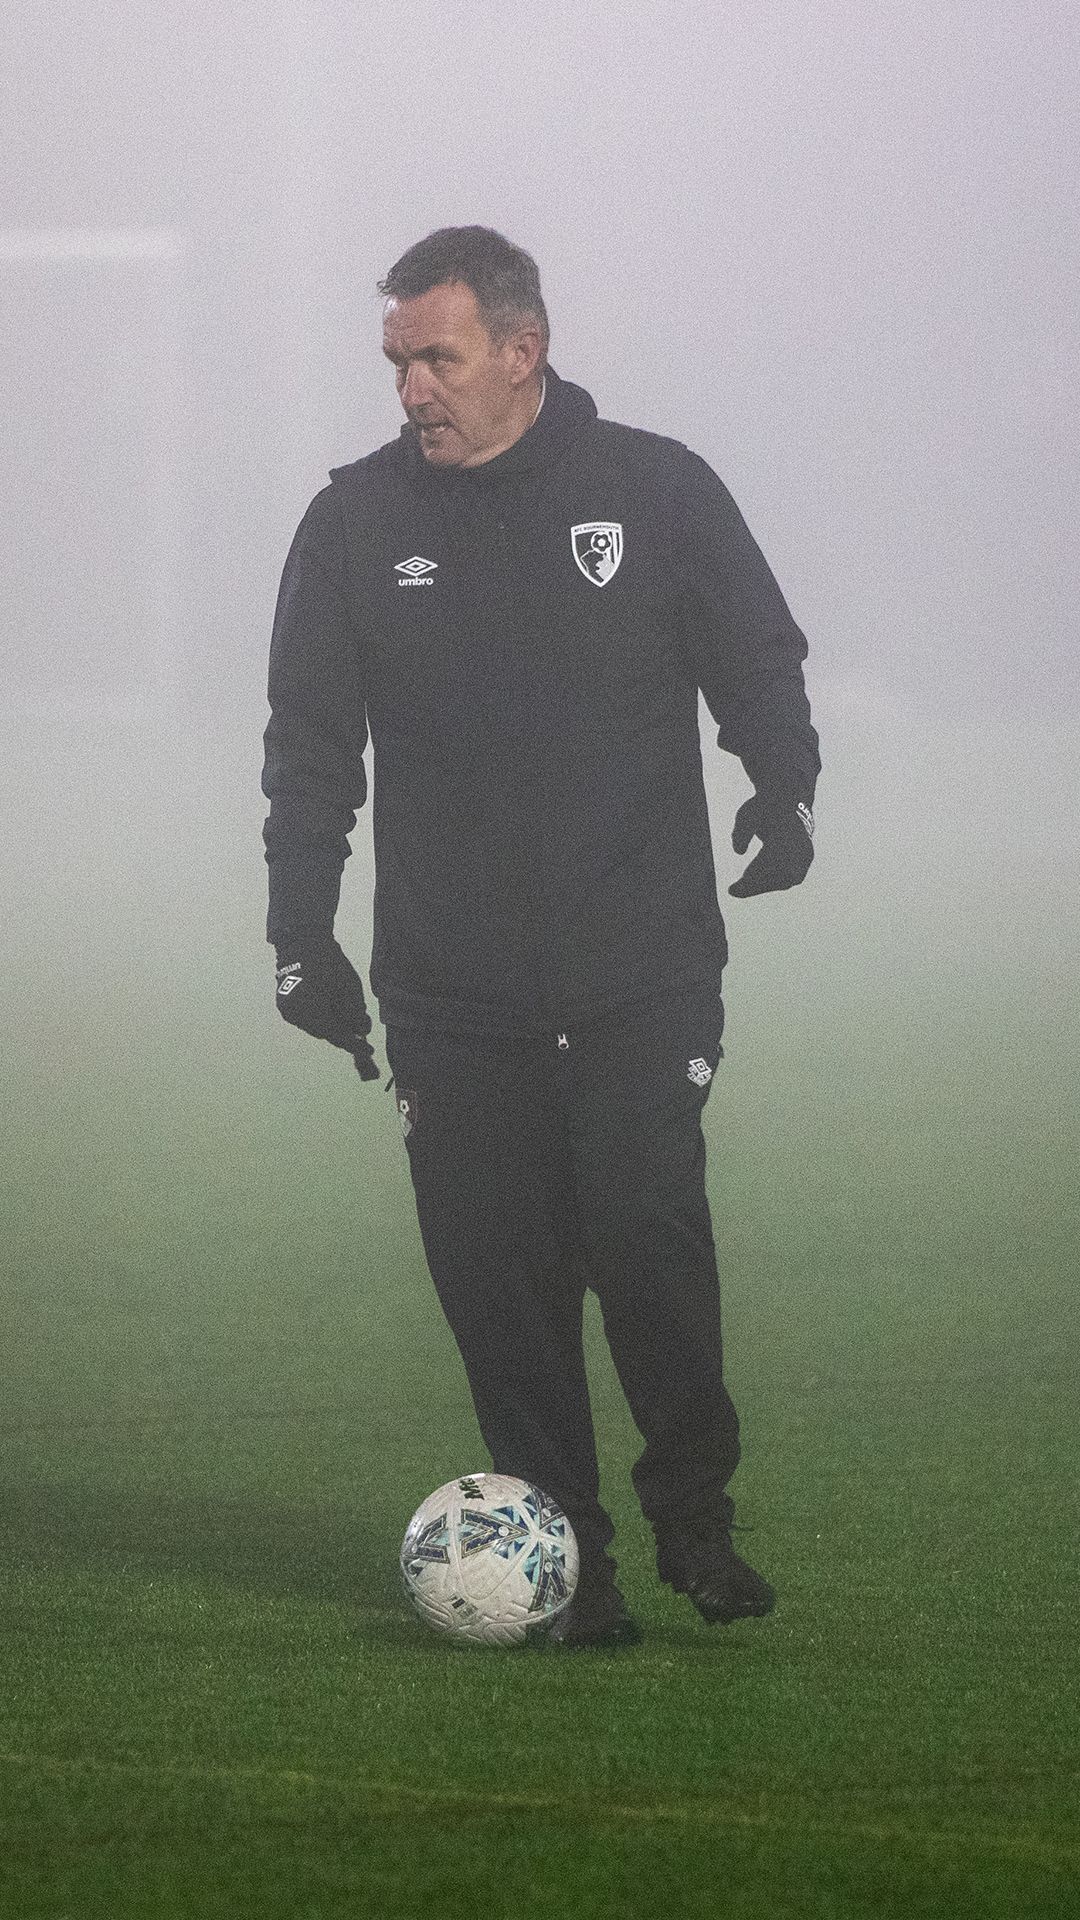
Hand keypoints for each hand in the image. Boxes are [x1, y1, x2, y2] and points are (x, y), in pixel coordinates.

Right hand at [274, 937, 381, 1079]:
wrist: (302, 941)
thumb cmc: (328, 962)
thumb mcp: (349, 989)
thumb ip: (355, 1014)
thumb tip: (360, 1032)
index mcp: (311, 1013)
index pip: (336, 1036)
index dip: (354, 1045)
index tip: (368, 1050)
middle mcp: (295, 1017)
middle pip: (324, 1032)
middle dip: (342, 1031)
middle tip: (359, 1027)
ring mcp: (287, 1011)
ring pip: (315, 1026)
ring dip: (330, 1023)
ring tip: (345, 1013)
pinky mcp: (285, 1005)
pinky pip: (306, 1017)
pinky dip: (319, 1015)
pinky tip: (330, 1005)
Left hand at [728, 796, 813, 898]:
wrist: (788, 800)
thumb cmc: (763, 808)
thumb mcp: (746, 815)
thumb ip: (740, 832)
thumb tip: (739, 851)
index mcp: (785, 834)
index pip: (766, 865)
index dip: (749, 881)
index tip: (732, 890)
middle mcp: (800, 846)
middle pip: (777, 877)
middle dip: (755, 886)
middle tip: (736, 890)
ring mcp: (806, 853)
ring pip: (785, 880)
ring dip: (764, 885)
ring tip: (743, 887)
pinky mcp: (807, 859)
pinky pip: (791, 877)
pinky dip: (774, 881)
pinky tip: (757, 882)